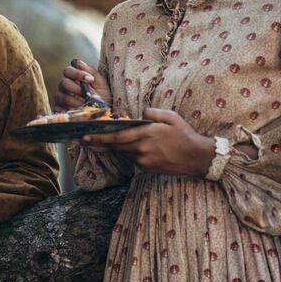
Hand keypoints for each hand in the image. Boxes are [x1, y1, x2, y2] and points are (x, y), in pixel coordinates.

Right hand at [55, 59, 111, 110]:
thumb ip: (91, 72)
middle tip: (88, 95)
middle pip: (64, 83)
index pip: (68, 71)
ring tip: (87, 105)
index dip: (78, 74)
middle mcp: (63, 87)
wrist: (103, 114)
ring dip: (77, 102)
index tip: (90, 79)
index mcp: (72, 78)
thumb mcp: (101, 84)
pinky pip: (61, 110)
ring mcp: (60, 99)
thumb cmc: (102, 97)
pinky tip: (80, 112)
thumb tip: (78, 62)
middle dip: (78, 89)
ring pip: (64, 97)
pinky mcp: (59, 111)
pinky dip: (72, 111)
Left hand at [81, 108, 214, 175]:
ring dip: (119, 147)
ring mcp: (144, 160)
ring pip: (124, 152)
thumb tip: (139, 113)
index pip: (117, 136)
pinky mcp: (147, 169)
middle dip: (100, 143)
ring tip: (116, 140)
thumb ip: (152, 112)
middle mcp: (142, 148)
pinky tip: (141, 149)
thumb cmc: (184, 134)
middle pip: (115, 145)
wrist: (197, 157)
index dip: (100, 138)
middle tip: (85, 140)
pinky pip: (133, 159)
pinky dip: (132, 153)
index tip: (85, 137)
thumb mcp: (171, 117)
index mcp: (146, 133)